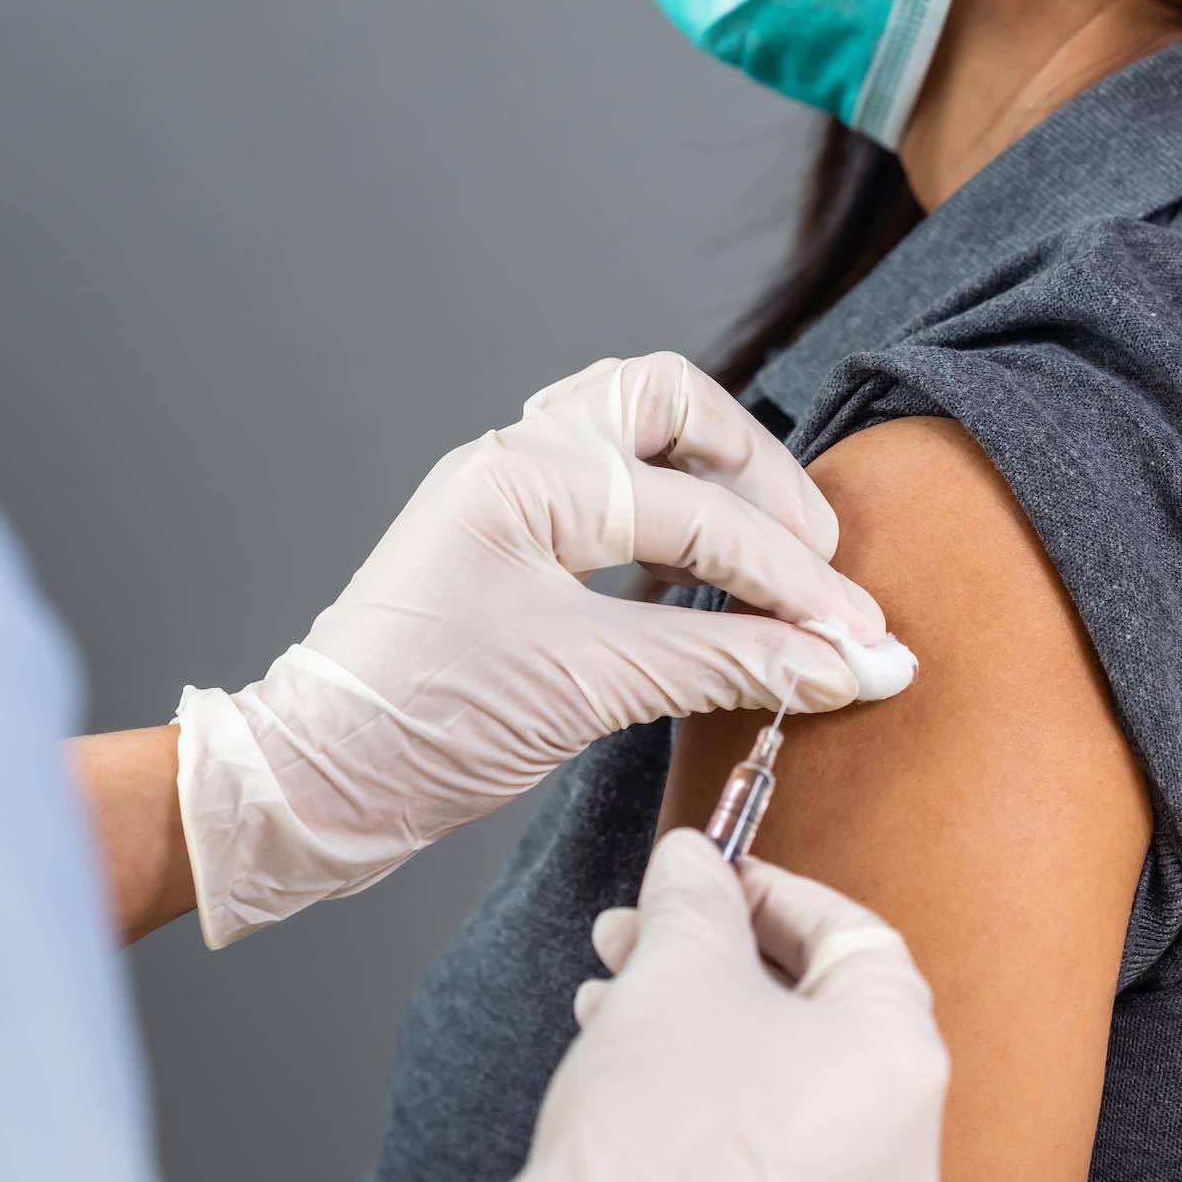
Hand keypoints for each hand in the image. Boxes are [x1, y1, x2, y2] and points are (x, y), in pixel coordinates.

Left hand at [174, 353, 884, 945]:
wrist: (321, 776)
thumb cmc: (420, 725)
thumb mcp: (586, 688)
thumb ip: (727, 665)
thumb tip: (842, 665)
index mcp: (525, 478)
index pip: (699, 514)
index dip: (793, 582)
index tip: (861, 640)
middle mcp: (518, 459)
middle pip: (671, 405)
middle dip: (760, 474)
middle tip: (817, 558)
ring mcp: (513, 492)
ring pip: (642, 431)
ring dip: (721, 481)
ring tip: (778, 557)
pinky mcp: (517, 538)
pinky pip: (618, 491)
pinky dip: (680, 521)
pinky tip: (713, 575)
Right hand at [416, 829, 948, 1181]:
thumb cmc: (659, 1131)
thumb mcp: (676, 968)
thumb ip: (696, 893)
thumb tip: (694, 857)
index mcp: (900, 1062)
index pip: (852, 935)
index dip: (772, 891)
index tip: (710, 875)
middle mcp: (901, 1143)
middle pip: (811, 1006)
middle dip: (714, 954)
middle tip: (642, 930)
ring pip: (780, 1076)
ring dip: (696, 1019)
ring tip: (611, 995)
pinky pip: (764, 1145)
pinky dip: (706, 1094)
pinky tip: (629, 1067)